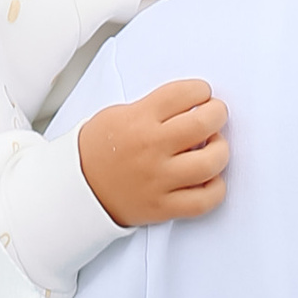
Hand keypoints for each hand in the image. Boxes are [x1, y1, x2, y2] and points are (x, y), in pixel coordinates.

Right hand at [78, 80, 228, 227]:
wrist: (78, 188)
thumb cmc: (99, 149)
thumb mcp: (119, 114)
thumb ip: (156, 108)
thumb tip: (194, 106)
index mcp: (138, 120)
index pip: (184, 94)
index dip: (201, 90)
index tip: (203, 95)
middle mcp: (151, 148)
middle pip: (204, 124)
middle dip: (218, 114)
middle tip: (215, 115)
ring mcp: (158, 179)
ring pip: (211, 162)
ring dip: (220, 150)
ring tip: (213, 147)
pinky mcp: (163, 207)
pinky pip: (205, 200)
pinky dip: (215, 188)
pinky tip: (209, 179)